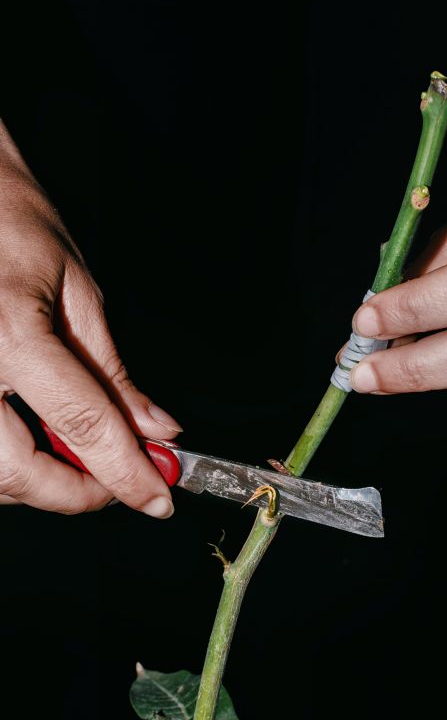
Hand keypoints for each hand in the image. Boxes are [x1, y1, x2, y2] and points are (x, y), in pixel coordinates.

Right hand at [0, 122, 181, 515]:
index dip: (126, 473)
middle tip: (119, 484)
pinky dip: (3, 460)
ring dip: (34, 482)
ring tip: (79, 457)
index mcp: (11, 333)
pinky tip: (31, 439)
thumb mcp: (78, 291)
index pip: (82, 424)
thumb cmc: (12, 221)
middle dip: (74, 493)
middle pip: (14, 471)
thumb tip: (155, 429)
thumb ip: (111, 373)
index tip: (159, 498)